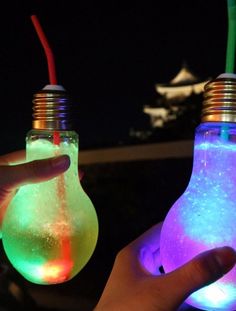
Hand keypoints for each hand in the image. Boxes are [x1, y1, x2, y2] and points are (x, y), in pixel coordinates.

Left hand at [0, 150, 69, 226]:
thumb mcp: (7, 177)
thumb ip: (33, 170)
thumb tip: (63, 161)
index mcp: (12, 166)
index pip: (38, 157)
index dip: (56, 158)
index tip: (72, 162)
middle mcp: (16, 183)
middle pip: (43, 178)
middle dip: (59, 180)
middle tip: (77, 182)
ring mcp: (16, 202)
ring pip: (41, 198)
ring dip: (55, 200)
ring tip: (73, 202)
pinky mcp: (16, 220)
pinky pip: (35, 218)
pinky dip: (46, 219)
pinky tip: (58, 221)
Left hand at [95, 223, 235, 310]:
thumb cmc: (130, 310)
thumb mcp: (164, 290)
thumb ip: (194, 273)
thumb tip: (227, 253)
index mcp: (135, 254)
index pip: (160, 230)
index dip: (180, 226)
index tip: (202, 225)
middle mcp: (137, 267)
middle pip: (166, 250)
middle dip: (186, 248)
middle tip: (210, 245)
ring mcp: (141, 287)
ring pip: (168, 272)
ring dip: (186, 270)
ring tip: (208, 266)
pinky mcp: (147, 303)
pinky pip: (169, 292)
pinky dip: (183, 291)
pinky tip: (200, 295)